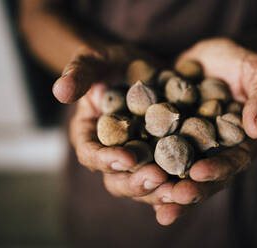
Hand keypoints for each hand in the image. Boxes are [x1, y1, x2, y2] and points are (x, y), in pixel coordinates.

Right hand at [53, 45, 176, 222]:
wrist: (138, 66)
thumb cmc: (111, 62)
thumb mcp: (94, 61)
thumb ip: (79, 73)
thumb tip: (59, 91)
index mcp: (90, 136)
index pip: (91, 154)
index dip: (106, 160)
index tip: (126, 158)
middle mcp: (112, 153)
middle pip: (118, 180)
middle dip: (137, 183)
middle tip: (158, 178)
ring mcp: (139, 158)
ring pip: (145, 184)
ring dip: (161, 189)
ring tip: (179, 187)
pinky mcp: (162, 156)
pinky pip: (170, 174)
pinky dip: (181, 181)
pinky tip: (197, 181)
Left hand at [151, 38, 256, 224]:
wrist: (212, 57)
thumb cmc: (240, 63)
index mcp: (238, 143)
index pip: (231, 163)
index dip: (216, 170)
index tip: (198, 173)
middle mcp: (212, 151)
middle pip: (202, 178)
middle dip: (188, 191)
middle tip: (171, 199)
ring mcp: (187, 145)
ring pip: (176, 173)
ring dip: (163, 188)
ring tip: (150, 200)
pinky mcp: (166, 135)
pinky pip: (153, 153)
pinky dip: (141, 164)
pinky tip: (126, 172)